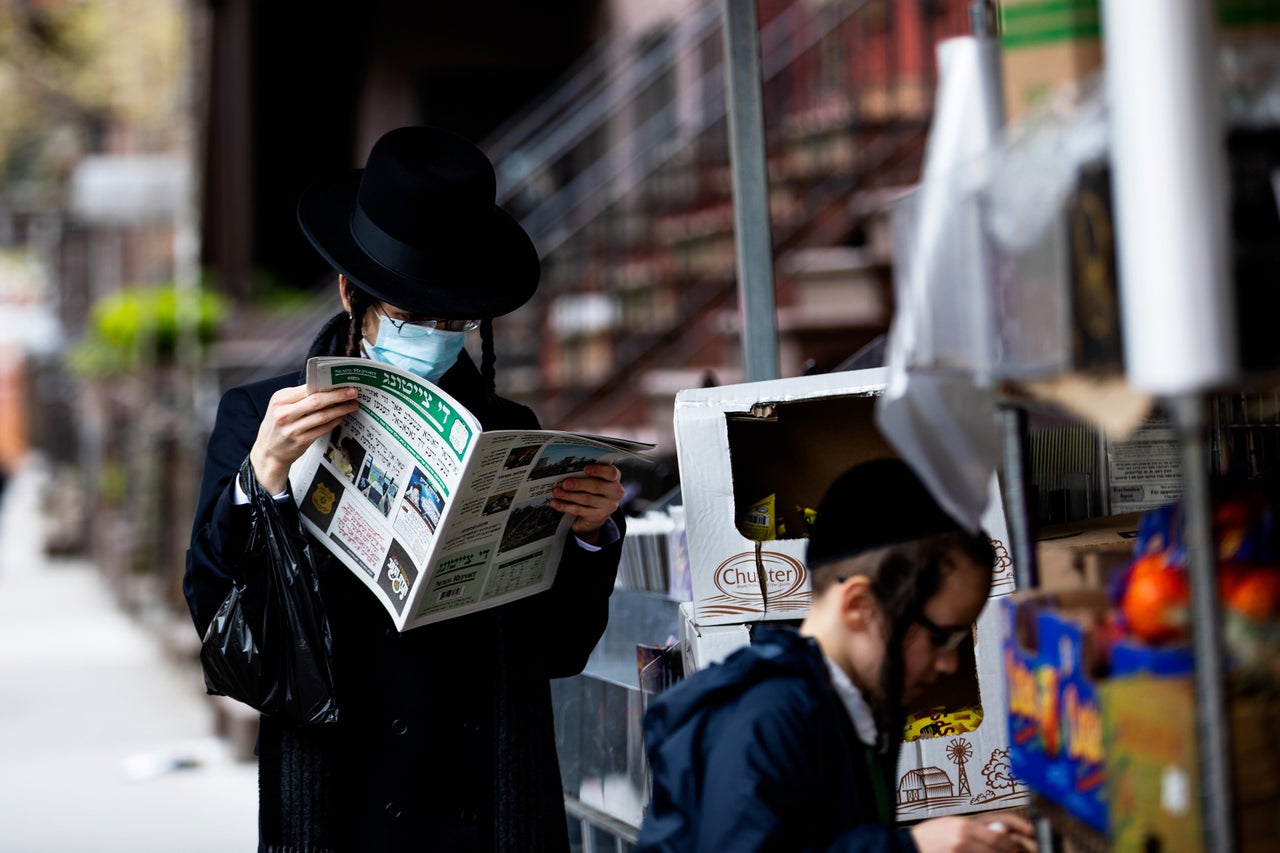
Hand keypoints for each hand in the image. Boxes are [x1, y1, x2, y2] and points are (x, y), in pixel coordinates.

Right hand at [249, 385, 359, 493]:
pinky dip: (334, 422)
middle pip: (316, 401)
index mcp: (279, 400)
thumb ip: (298, 397)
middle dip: (338, 396)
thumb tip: (325, 388)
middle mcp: (284, 414)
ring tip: (352, 405)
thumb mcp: (280, 407)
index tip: (341, 382)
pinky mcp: (301, 441)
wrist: (268, 452)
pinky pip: (323, 429)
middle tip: (353, 392)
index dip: (326, 385)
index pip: (306, 388)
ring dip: (340, 410)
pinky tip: (341, 417)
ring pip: (322, 416)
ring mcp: (292, 429)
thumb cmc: (277, 426)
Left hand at [551, 462, 623, 544]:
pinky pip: (579, 510)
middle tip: (565, 483)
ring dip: (569, 495)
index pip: (612, 473)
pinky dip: (565, 506)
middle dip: (579, 484)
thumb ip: (587, 474)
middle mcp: (614, 493)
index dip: (599, 470)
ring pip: (586, 499)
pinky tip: (555, 503)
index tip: (585, 468)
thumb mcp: (596, 480)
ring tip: (556, 492)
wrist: (597, 513)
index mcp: (614, 479)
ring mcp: (607, 506)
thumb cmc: (594, 491)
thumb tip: (568, 470)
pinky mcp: (597, 516)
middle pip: (597, 487)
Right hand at [909, 813, 1036, 852]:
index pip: (999, 834)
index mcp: (964, 826)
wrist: (912, 846)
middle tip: (1014, 851)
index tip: (1020, 841)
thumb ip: (979, 827)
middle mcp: (964, 841)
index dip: (1014, 840)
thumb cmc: (932, 835)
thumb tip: (1003, 831)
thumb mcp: (955, 823)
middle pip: (999, 847)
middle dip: (1011, 851)